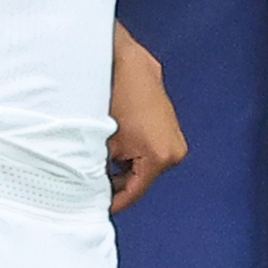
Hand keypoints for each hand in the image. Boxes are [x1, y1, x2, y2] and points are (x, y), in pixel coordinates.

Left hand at [107, 33, 186, 212]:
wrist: (124, 61)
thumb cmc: (114, 95)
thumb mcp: (103, 142)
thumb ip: (101, 172)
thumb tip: (94, 188)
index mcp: (160, 157)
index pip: (135, 192)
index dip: (114, 201)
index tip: (99, 207)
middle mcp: (174, 151)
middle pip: (141, 179)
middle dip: (117, 181)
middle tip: (93, 184)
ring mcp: (174, 138)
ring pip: (144, 164)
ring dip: (124, 166)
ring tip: (100, 161)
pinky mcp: (169, 126)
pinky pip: (148, 149)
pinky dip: (131, 151)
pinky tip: (113, 145)